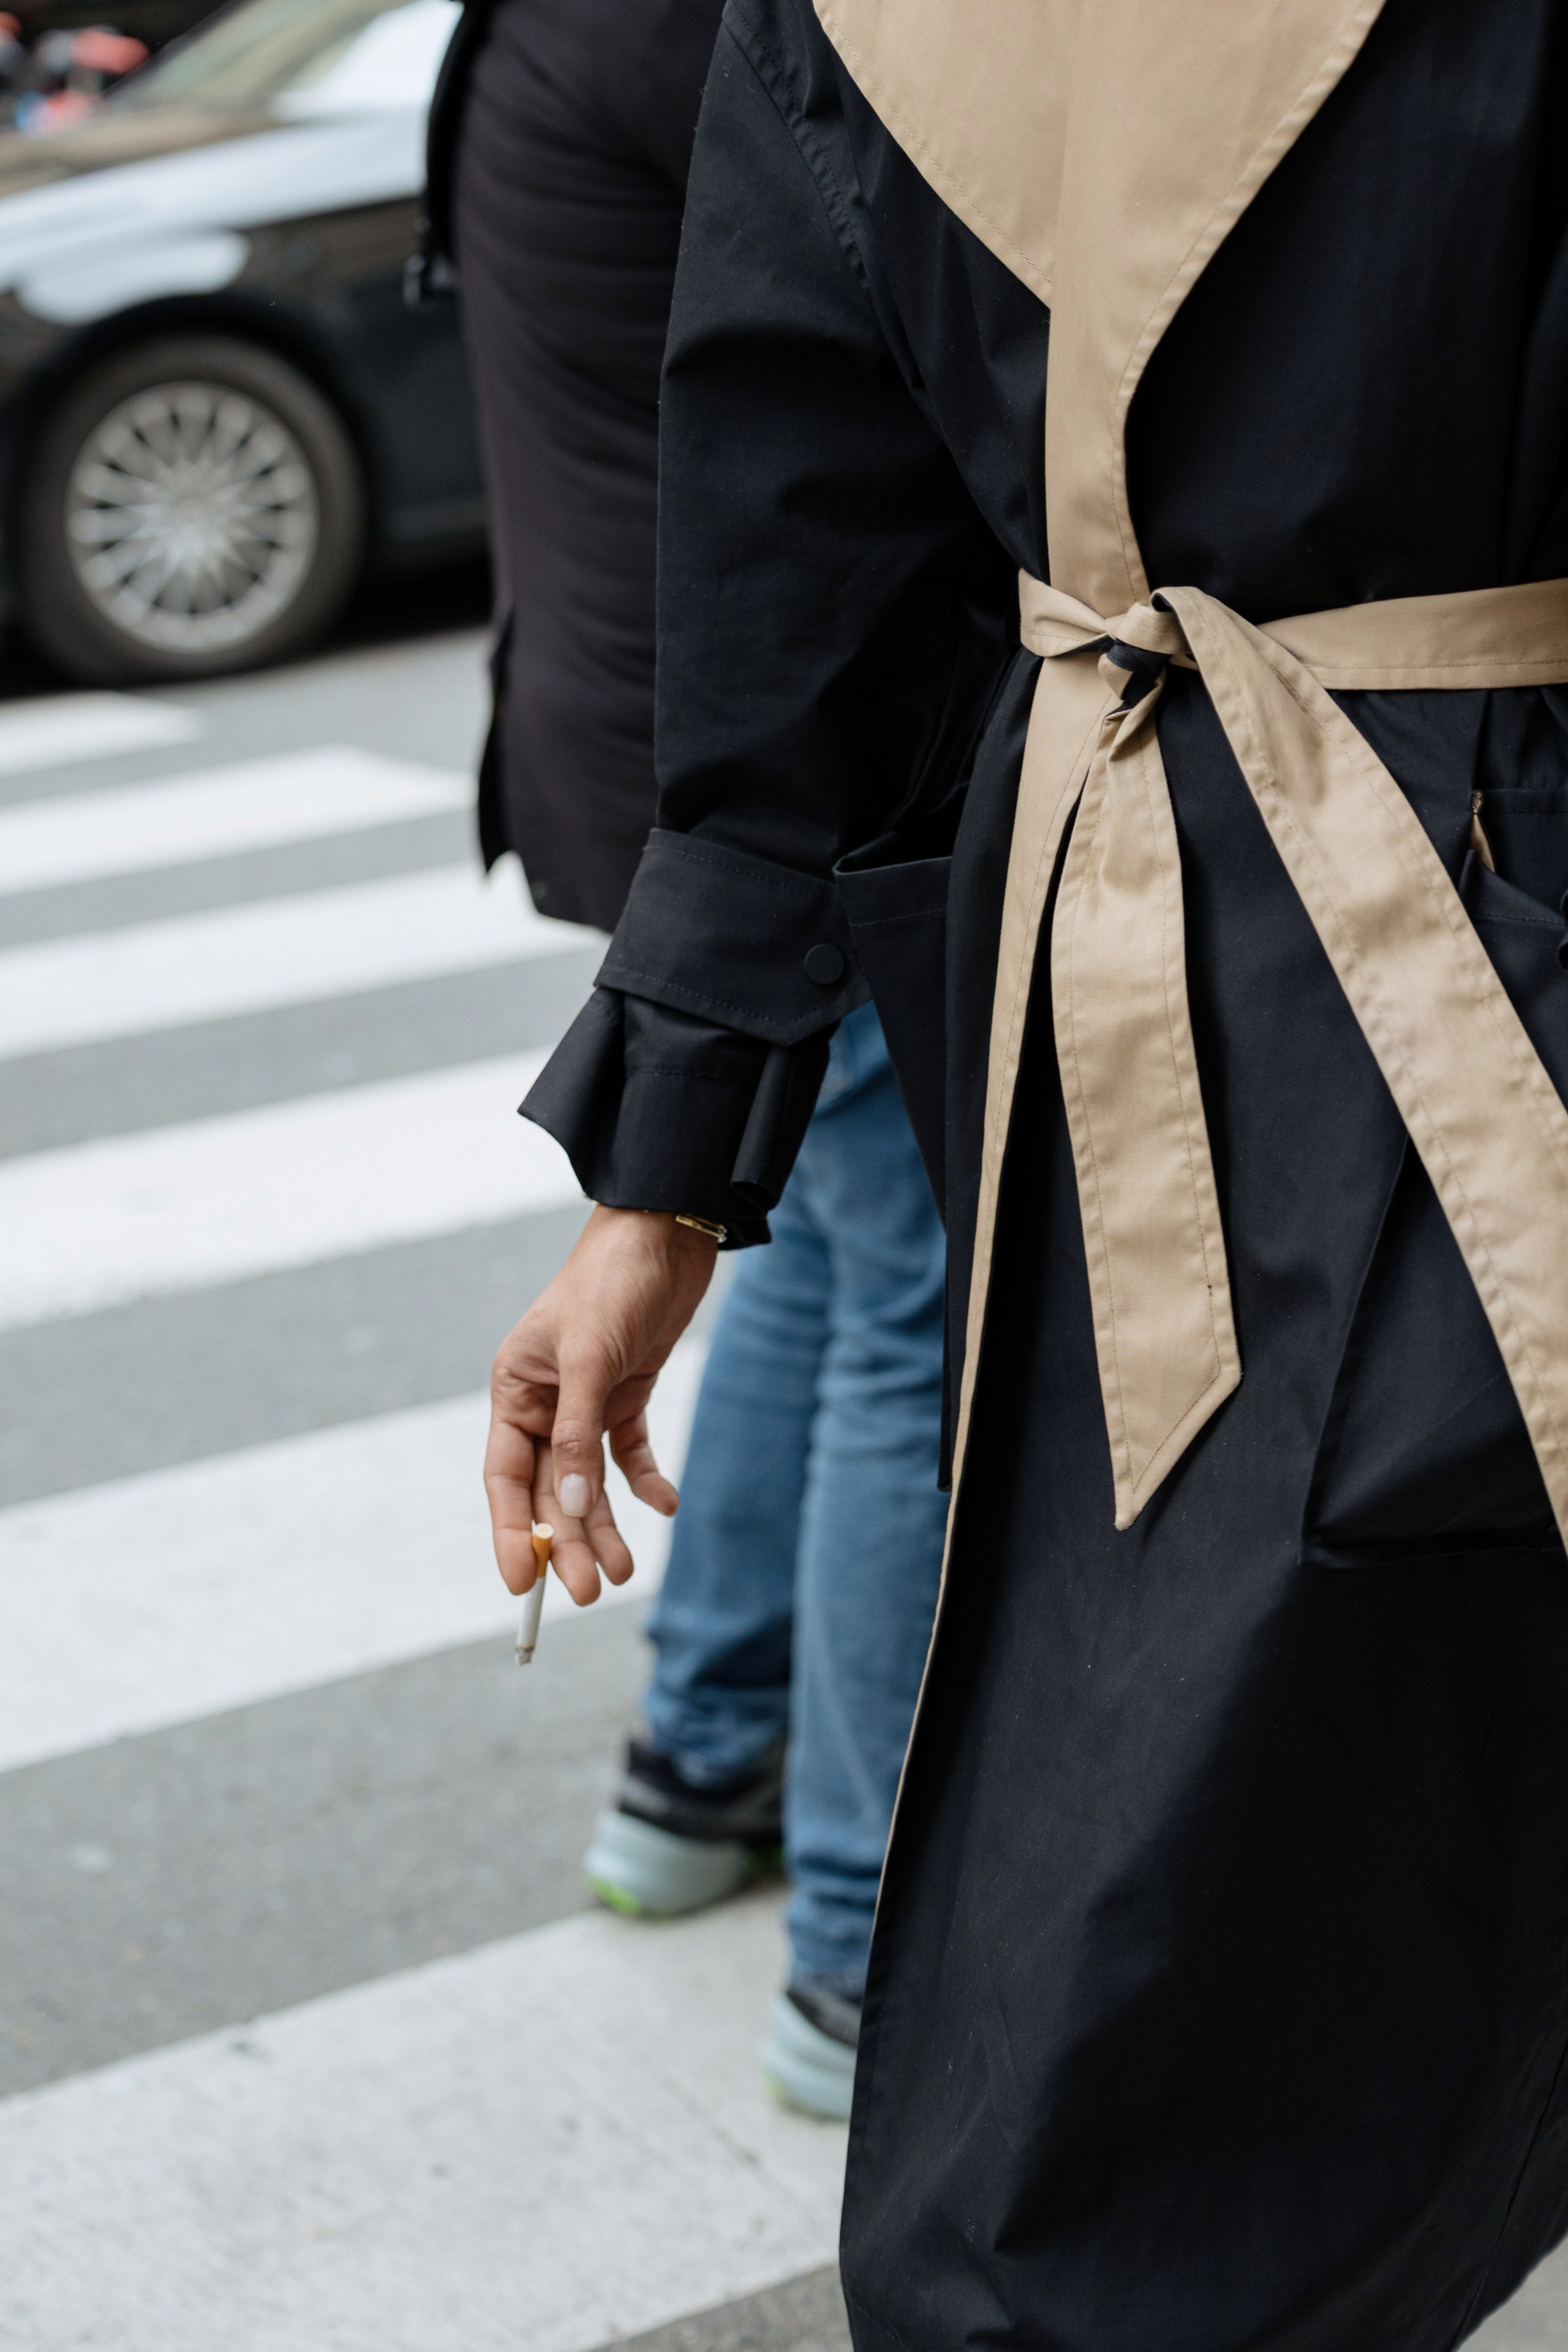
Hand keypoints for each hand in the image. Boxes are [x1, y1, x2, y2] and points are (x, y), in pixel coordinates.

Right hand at [485, 1205, 717, 1605]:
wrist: (666, 1232)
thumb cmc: (613, 1282)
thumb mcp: (590, 1357)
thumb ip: (576, 1435)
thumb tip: (565, 1509)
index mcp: (515, 1389)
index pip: (504, 1477)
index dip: (511, 1531)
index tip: (521, 1582)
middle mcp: (545, 1402)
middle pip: (549, 1489)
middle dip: (568, 1540)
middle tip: (593, 1591)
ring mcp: (586, 1400)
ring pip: (588, 1481)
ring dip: (605, 1524)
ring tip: (627, 1572)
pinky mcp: (627, 1393)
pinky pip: (629, 1453)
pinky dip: (645, 1481)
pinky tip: (665, 1504)